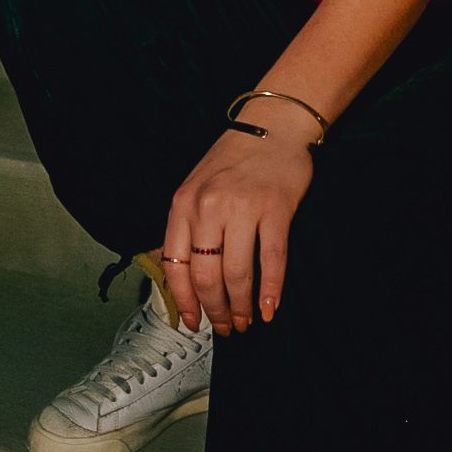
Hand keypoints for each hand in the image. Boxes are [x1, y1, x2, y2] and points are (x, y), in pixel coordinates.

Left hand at [161, 123, 315, 333]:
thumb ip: (188, 226)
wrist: (272, 124)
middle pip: (206, 276)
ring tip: (246, 320)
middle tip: (226, 327)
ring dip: (241, 306)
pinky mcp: (275, 210)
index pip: (176, 265)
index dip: (185, 301)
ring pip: (237, 273)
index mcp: (183, 204)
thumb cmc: (234, 159)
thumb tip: (185, 278)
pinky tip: (270, 308)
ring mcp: (242, 208)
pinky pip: (272, 260)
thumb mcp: (196, 187)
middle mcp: (208, 207)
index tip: (193, 322)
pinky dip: (272, 290)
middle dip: (215, 310)